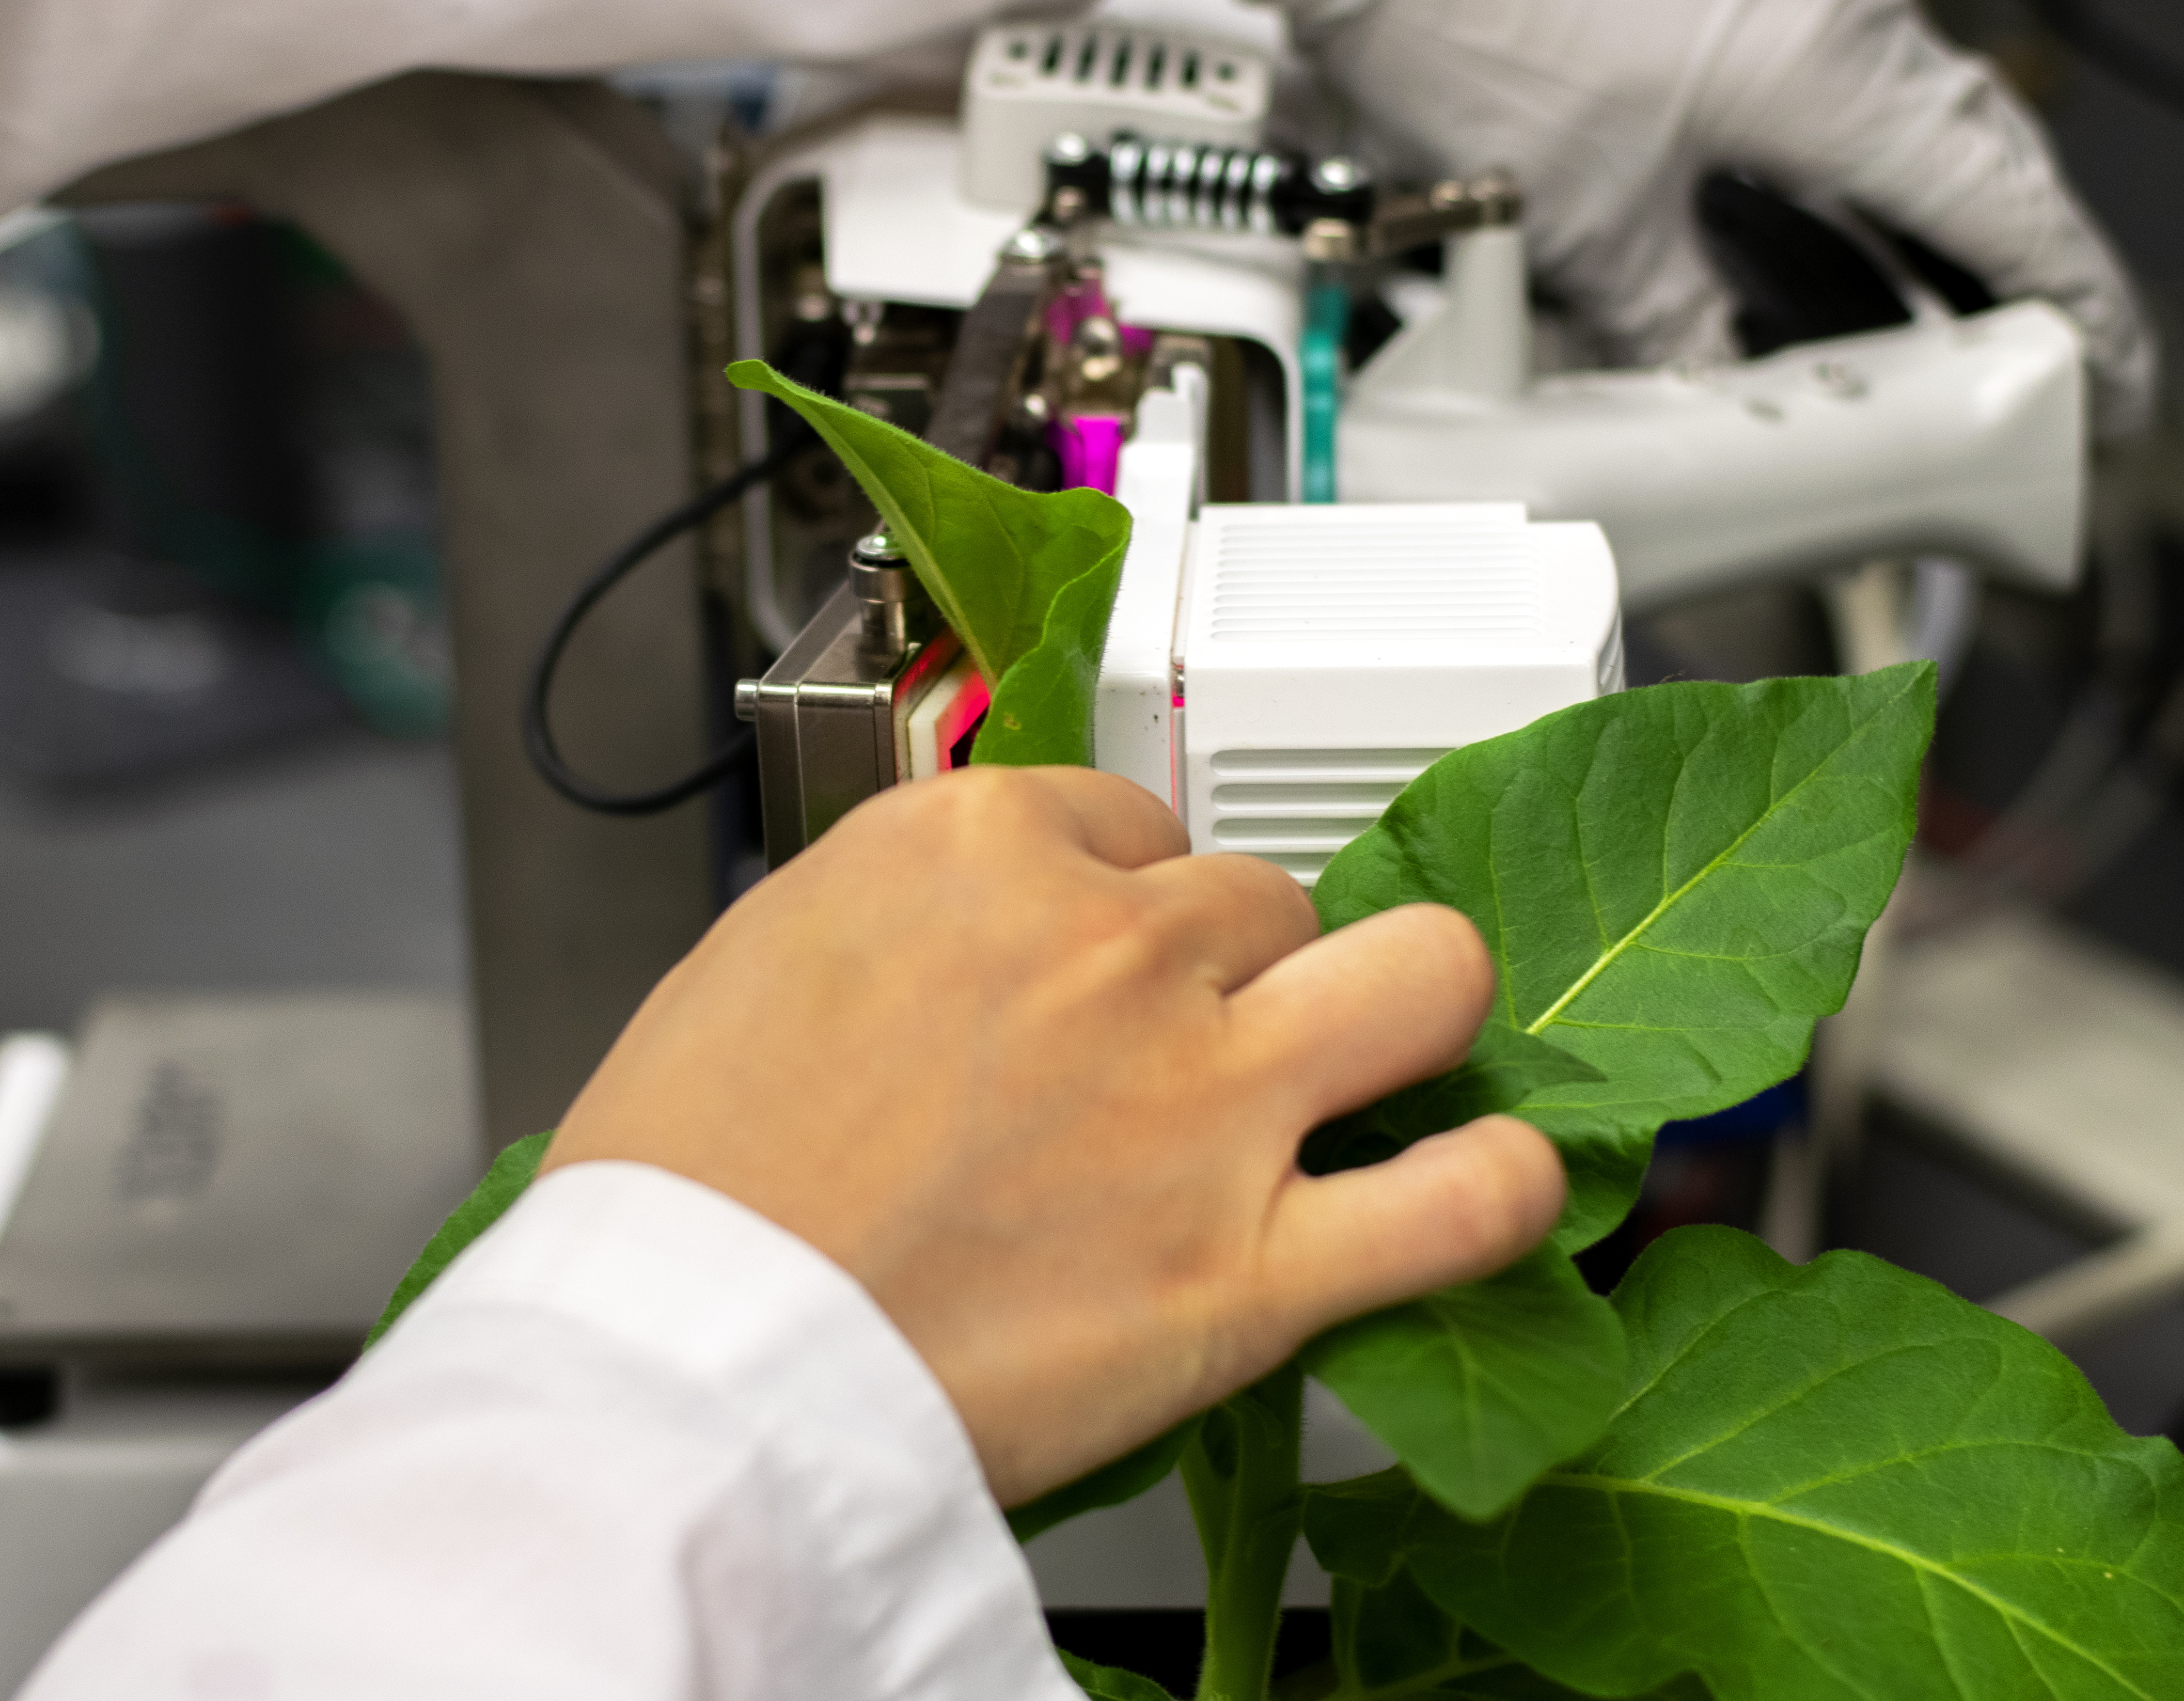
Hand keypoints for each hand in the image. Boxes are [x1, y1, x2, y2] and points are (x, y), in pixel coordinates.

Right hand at [545, 765, 1563, 1504]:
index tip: (1096, 957)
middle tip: (1204, 1027)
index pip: (1125, 819)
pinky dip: (1501, 1187)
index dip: (1118, 894)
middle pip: (1267, 892)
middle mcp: (1113, 950)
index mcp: (977, 852)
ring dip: (1413, 1009)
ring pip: (1422, 978)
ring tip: (1391, 1055)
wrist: (682, 1364)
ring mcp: (1203, 1102)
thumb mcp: (761, 958)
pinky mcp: (1251, 1270)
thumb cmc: (683, 1189)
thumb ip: (901, 921)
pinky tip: (1487, 1181)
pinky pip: (1466, 1200)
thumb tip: (961, 943)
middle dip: (1244, 953)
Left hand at [1225, 0, 2153, 436]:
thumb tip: (1701, 380)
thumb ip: (1659, 314)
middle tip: (2024, 329)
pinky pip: (1812, 28)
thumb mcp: (1573, 216)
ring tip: (1902, 273)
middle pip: (1964, 140)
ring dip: (1904, 181)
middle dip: (2002, 248)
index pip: (1998, 212)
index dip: (2070, 306)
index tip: (2110, 371)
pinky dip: (1823, 113)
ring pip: (1885, 80)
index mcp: (1831, 77)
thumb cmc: (1469, 7)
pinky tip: (1777, 166)